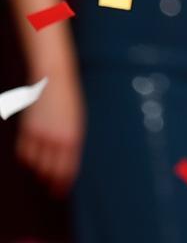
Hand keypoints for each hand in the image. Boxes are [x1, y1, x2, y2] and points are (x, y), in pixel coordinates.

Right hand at [16, 65, 84, 195]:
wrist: (54, 78)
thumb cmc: (69, 100)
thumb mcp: (77, 121)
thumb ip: (71, 141)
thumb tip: (66, 162)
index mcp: (73, 136)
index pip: (68, 168)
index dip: (63, 183)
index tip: (60, 192)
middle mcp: (56, 138)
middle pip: (50, 170)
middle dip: (50, 180)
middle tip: (50, 187)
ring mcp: (40, 134)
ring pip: (35, 163)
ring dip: (38, 168)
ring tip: (43, 168)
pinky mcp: (27, 129)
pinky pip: (24, 152)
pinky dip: (27, 157)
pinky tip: (32, 156)